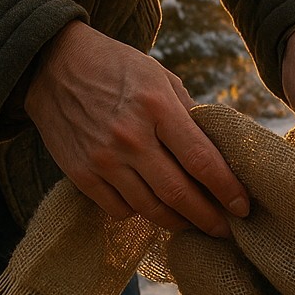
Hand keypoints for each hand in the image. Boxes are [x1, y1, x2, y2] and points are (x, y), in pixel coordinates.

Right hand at [23, 21, 248, 236]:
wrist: (51, 64)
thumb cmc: (117, 68)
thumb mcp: (161, 78)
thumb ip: (190, 114)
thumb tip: (221, 151)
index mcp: (157, 107)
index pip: (201, 160)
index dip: (227, 189)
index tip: (243, 207)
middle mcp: (130, 137)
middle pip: (178, 193)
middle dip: (208, 217)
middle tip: (227, 230)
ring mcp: (102, 158)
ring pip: (150, 208)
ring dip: (178, 222)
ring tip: (196, 225)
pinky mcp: (80, 173)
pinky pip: (118, 209)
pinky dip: (141, 214)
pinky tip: (154, 208)